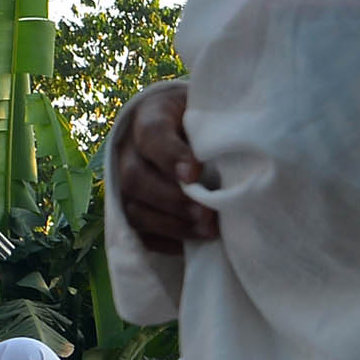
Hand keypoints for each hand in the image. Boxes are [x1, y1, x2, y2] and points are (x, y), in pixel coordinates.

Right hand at [114, 80, 218, 253]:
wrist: (192, 133)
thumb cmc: (207, 122)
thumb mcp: (212, 115)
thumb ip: (217, 130)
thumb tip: (238, 154)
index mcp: (151, 114)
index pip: (151, 133)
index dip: (171, 156)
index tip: (196, 173)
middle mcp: (128, 149)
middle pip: (134, 177)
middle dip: (173, 200)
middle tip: (208, 215)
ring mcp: (122, 182)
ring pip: (134, 209)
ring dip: (172, 226)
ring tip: (207, 231)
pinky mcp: (128, 210)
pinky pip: (138, 234)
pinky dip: (165, 242)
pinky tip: (192, 245)